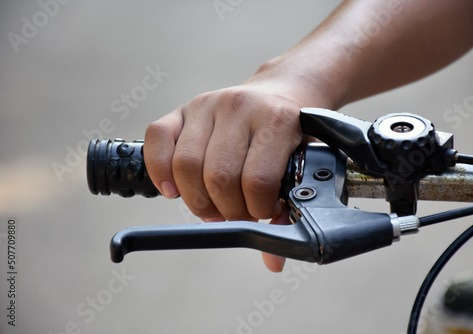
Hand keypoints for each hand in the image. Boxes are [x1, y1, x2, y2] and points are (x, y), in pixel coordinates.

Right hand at [144, 76, 311, 270]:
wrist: (284, 90)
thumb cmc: (292, 134)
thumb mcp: (301, 163)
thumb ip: (287, 210)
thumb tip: (273, 261)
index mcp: (276, 121)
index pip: (257, 182)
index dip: (257, 210)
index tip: (261, 213)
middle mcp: (239, 107)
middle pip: (218, 178)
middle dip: (226, 210)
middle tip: (235, 213)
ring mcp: (208, 105)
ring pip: (186, 166)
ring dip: (197, 200)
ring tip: (213, 205)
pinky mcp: (185, 108)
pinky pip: (157, 140)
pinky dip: (160, 171)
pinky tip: (175, 189)